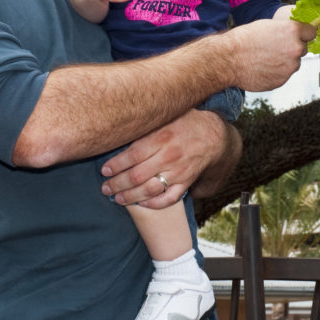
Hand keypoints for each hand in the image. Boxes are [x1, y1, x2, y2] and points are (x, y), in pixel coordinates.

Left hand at [100, 108, 227, 207]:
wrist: (214, 135)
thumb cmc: (186, 122)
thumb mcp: (168, 115)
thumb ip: (148, 122)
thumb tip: (121, 124)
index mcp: (162, 136)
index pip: (132, 155)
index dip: (116, 165)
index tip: (104, 171)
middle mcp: (169, 155)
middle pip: (137, 175)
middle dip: (117, 184)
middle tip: (105, 188)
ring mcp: (179, 171)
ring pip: (150, 189)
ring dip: (130, 196)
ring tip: (117, 198)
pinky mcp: (187, 181)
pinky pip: (169, 198)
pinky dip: (154, 204)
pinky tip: (141, 203)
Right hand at [227, 18, 314, 90]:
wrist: (229, 59)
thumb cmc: (244, 39)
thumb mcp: (268, 25)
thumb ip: (286, 30)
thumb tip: (295, 35)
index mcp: (293, 31)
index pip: (311, 32)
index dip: (304, 33)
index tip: (299, 35)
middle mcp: (295, 49)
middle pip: (303, 49)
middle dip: (293, 48)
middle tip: (275, 47)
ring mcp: (290, 67)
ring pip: (294, 63)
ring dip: (285, 61)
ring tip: (265, 58)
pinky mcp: (283, 80)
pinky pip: (284, 74)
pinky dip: (277, 72)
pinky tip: (263, 67)